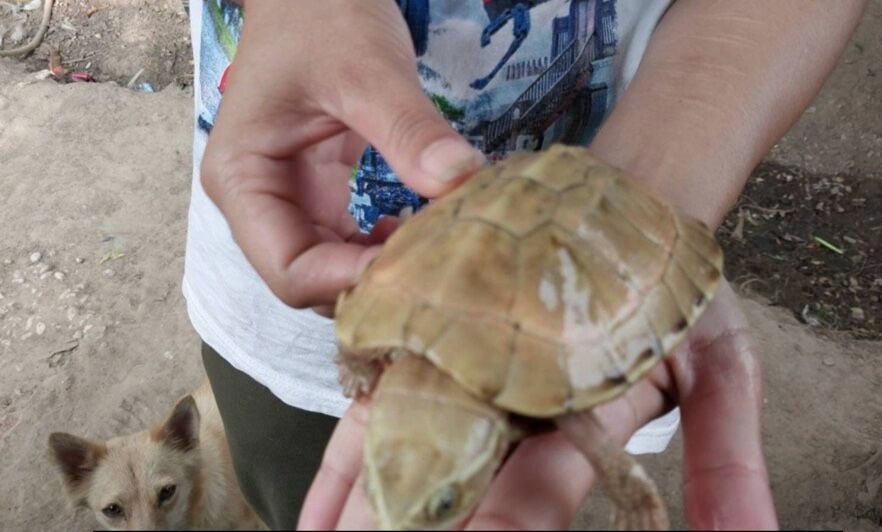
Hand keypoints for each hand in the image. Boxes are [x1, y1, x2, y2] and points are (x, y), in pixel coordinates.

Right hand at [200, 0, 483, 309]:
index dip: (351, 282)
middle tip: (440, 268)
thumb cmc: (321, 15)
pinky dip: (389, 247)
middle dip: (373, 282)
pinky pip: (353, 242)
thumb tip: (463, 182)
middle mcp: (259, 203)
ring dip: (385, 271)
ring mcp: (291, 200)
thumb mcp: (368, 70)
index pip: (289, 270)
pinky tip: (426, 233)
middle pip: (311, 280)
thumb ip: (410, 130)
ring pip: (335, 269)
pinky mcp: (322, 193)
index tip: (418, 268)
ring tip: (440, 254)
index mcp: (243, 180)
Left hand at [298, 279, 777, 529]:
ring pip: (403, 460)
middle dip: (410, 528)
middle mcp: (510, 418)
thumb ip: (726, 459)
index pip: (531, 500)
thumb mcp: (721, 367)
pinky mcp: (428, 345)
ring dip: (362, 515)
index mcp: (574, 429)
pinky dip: (348, 462)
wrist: (621, 210)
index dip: (501, 530)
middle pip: (451, 492)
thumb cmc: (672, 291)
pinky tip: (316, 511)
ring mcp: (462, 382)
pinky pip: (378, 408)